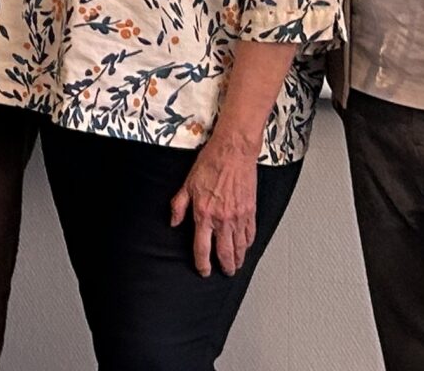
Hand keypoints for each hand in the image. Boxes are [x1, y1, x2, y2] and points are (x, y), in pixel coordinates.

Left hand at [170, 135, 259, 275]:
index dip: (202, 264)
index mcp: (204, 214)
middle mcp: (222, 219)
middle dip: (225, 267)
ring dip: (238, 259)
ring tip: (236, 264)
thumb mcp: (187, 184)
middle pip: (225, 253)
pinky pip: (251, 234)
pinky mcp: (250, 211)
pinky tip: (246, 246)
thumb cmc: (211, 163)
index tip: (203, 270)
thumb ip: (179, 205)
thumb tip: (173, 222)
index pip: (202, 248)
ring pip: (240, 247)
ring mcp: (238, 217)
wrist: (233, 151)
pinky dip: (248, 244)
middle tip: (225, 272)